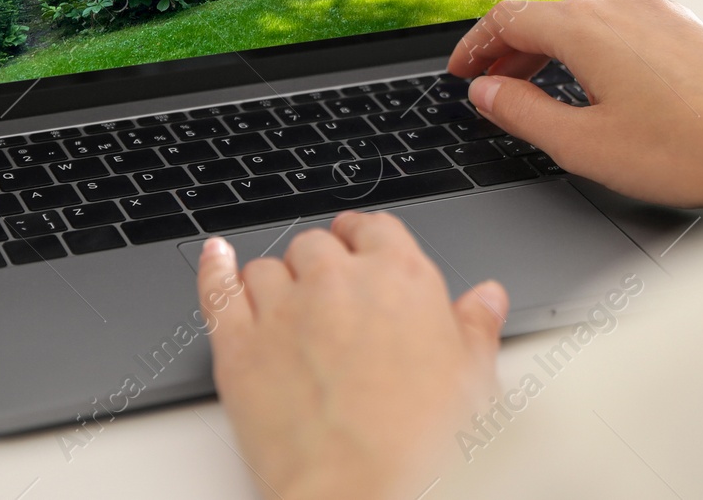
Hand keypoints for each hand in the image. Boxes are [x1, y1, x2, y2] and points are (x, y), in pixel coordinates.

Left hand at [197, 215, 508, 499]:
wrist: (361, 492)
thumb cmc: (420, 445)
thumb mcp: (472, 382)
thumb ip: (476, 329)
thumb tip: (486, 299)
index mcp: (400, 278)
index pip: (375, 228)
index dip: (365, 237)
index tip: (361, 246)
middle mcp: (337, 281)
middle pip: (317, 245)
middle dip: (322, 264)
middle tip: (331, 296)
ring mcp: (282, 310)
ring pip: (267, 267)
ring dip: (277, 280)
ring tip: (287, 308)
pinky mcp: (238, 346)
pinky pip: (218, 290)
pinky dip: (215, 269)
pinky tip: (218, 258)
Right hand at [447, 0, 702, 209]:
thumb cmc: (683, 148)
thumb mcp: (582, 144)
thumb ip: (522, 112)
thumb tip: (487, 91)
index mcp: (584, 26)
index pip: (507, 18)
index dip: (474, 46)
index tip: (461, 72)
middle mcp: (618, 3)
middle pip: (543, 16)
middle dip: (509, 51)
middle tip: (489, 86)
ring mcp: (654, 8)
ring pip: (582, 19)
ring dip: (549, 49)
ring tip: (536, 87)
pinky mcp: (680, 21)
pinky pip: (617, 24)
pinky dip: (589, 47)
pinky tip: (592, 81)